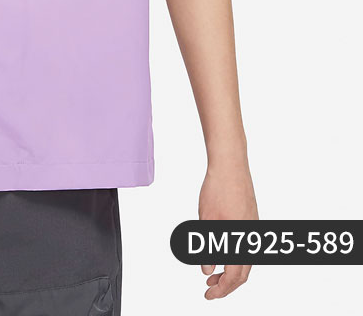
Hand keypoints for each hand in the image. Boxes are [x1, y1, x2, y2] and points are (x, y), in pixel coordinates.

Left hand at [198, 162, 258, 299]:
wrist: (230, 165)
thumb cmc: (218, 189)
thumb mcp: (206, 221)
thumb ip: (207, 248)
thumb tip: (207, 271)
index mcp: (242, 240)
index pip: (235, 276)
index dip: (222, 290)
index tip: (209, 295)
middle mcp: (252, 237)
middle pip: (243, 272)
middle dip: (226, 284)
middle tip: (208, 288)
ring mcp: (253, 227)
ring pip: (245, 259)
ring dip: (230, 270)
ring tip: (211, 274)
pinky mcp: (251, 218)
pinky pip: (245, 246)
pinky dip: (233, 255)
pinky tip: (219, 252)